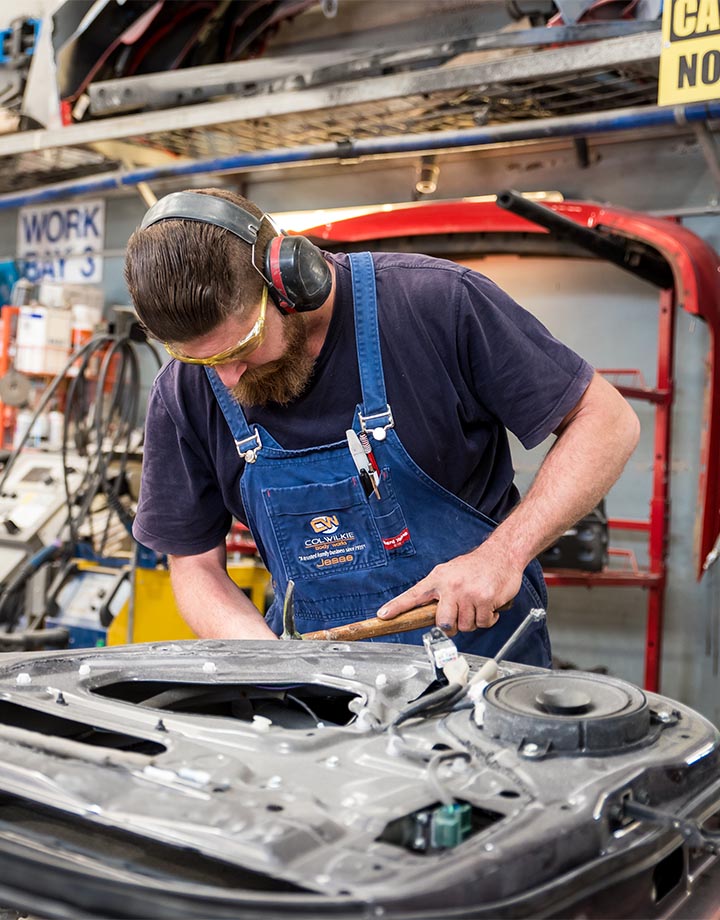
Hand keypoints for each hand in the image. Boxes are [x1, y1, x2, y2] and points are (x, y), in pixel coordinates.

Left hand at [376, 541, 523, 634]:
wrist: (502, 554)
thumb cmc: (476, 566)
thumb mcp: (450, 572)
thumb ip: (439, 591)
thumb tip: (430, 611)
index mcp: (438, 578)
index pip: (413, 595)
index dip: (397, 607)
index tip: (383, 615)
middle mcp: (451, 585)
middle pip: (443, 622)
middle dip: (452, 625)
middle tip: (460, 615)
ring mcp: (468, 593)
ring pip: (465, 625)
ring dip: (473, 620)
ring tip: (477, 604)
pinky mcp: (485, 599)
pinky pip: (483, 623)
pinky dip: (488, 619)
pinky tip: (488, 605)